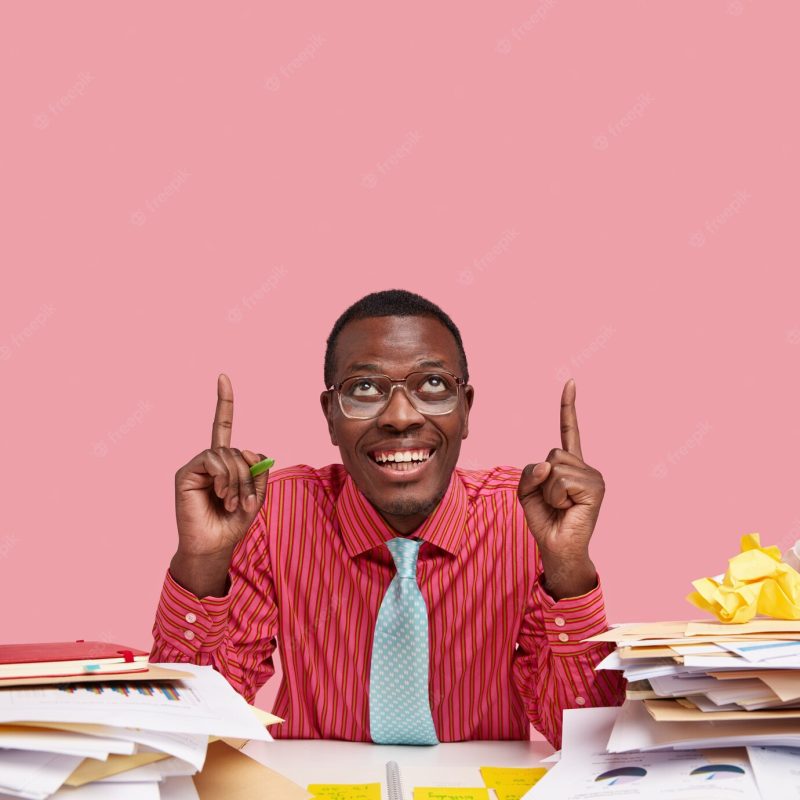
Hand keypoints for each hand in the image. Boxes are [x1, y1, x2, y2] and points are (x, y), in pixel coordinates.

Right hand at [174, 373, 269, 559]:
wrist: (214, 545)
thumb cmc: (233, 523)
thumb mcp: (255, 497)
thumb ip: (257, 472)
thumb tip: (249, 451)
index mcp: (225, 462)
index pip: (223, 425)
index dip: (224, 402)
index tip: (222, 377)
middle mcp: (209, 460)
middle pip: (237, 450)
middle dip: (247, 475)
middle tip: (244, 501)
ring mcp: (197, 465)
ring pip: (226, 454)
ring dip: (237, 480)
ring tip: (231, 502)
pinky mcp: (186, 473)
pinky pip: (211, 459)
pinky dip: (223, 476)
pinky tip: (220, 494)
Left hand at [517, 378, 604, 598]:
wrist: (556, 548)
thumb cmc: (544, 520)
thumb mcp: (527, 491)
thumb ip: (530, 472)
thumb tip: (548, 465)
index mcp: (570, 465)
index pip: (568, 430)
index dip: (568, 407)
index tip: (570, 382)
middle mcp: (585, 467)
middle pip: (551, 453)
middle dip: (541, 479)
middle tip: (553, 502)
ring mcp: (593, 476)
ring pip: (554, 466)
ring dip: (548, 490)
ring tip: (560, 506)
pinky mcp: (595, 487)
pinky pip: (560, 480)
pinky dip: (555, 496)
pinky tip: (568, 509)